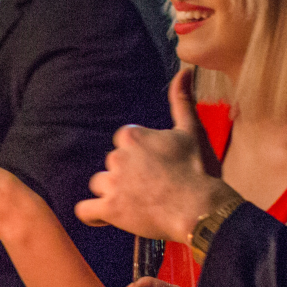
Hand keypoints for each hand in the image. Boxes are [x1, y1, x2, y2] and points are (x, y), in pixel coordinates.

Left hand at [75, 66, 231, 240]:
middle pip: (113, 164)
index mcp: (132, 136)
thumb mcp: (192, 131)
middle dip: (128, 175)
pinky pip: (85, 210)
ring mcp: (112, 183)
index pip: (124, 143)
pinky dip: (93, 214)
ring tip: (137, 203)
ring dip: (112, 193)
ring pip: (100, 184)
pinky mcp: (110, 209)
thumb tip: (184, 71)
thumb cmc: (199, 170)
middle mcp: (117, 157)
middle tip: (152, 188)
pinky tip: (105, 216)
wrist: (200, 208)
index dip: (140, 157)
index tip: (156, 168)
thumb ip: (181, 100)